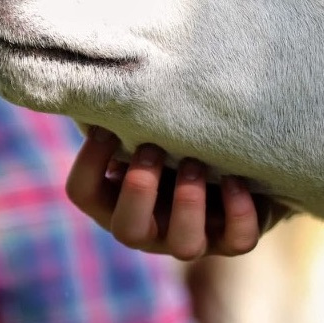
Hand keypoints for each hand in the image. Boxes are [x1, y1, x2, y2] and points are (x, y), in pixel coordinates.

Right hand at [66, 126, 276, 260]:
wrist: (237, 168)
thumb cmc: (177, 142)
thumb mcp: (151, 133)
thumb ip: (130, 120)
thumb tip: (110, 76)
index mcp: (118, 201)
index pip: (84, 193)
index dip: (89, 160)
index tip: (107, 126)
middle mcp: (152, 229)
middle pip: (127, 231)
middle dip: (139, 189)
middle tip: (152, 149)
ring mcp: (193, 239)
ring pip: (185, 246)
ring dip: (188, 202)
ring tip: (196, 163)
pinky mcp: (234, 239)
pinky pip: (238, 240)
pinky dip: (240, 211)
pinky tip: (236, 179)